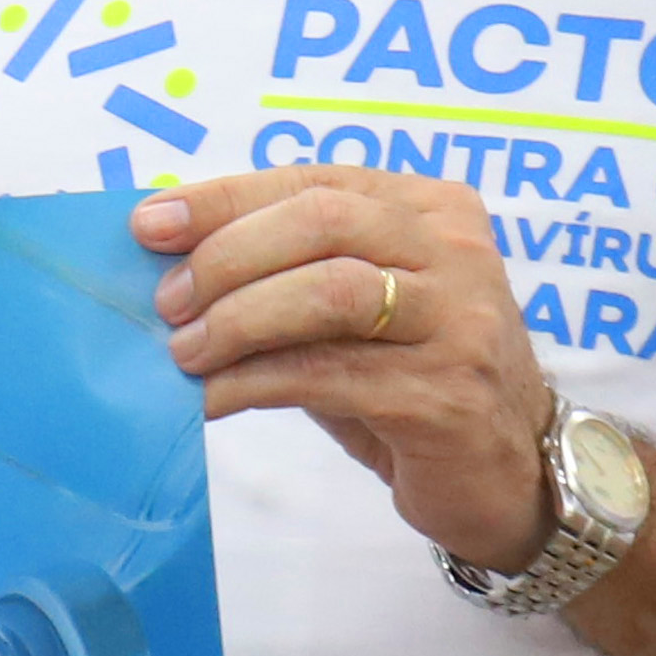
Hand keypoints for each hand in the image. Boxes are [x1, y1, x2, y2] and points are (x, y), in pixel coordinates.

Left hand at [133, 169, 552, 568]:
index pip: (314, 180)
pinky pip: (330, 374)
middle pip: (321, 222)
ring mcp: (460, 321)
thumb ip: (291, 274)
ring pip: (329, 292)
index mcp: (432, 209)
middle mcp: (456, 251)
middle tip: (167, 302)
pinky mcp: (446, 394)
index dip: (224, 198)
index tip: (149, 225)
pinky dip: (256, 381)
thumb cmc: (413, 381)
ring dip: (238, 320)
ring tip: (184, 352)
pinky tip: (215, 396)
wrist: (506, 474)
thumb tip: (171, 262)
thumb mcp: (360, 312)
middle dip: (226, 257)